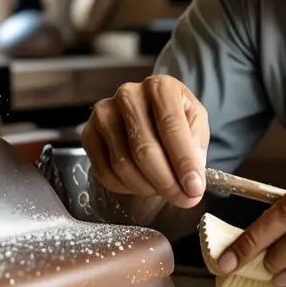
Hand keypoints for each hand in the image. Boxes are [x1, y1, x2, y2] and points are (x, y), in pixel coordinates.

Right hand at [80, 75, 208, 208]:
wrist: (147, 110)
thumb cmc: (174, 116)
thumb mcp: (195, 122)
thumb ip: (196, 148)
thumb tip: (191, 182)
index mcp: (160, 87)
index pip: (171, 127)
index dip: (183, 162)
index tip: (194, 188)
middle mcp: (128, 95)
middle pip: (144, 150)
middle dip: (167, 182)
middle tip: (183, 199)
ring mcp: (104, 114)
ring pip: (123, 165)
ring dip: (148, 187)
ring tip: (163, 188)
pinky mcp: (89, 134)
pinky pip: (105, 173)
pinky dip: (126, 188)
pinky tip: (141, 183)